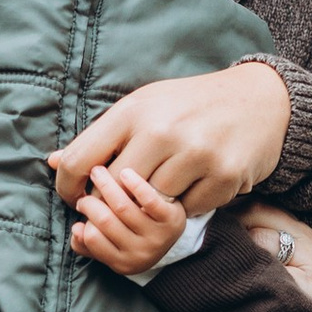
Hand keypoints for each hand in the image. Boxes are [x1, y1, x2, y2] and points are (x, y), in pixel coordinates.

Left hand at [47, 63, 292, 221]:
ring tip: (166, 182)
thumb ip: (101, 137)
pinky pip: (187, 211)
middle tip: (123, 197)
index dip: (68, 188)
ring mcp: (195, 154)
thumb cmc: (189, 106)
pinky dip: (187, 204)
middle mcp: (163, 130)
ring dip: (153, 203)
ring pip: (151, 204)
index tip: (75, 197)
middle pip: (114, 190)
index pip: (78, 160)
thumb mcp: (143, 108)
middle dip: (112, 201)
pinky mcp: (223, 177)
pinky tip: (196, 182)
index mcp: (134, 111)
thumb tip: (52, 162)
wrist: (259, 100)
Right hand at [68, 158, 189, 276]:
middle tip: (86, 187)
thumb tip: (76, 229)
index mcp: (122, 263)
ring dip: (106, 185)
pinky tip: (125, 172)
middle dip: (91, 200)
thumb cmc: (133, 236)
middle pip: (105, 221)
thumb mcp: (111, 246)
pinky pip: (148, 200)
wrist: (172, 233)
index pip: (92, 238)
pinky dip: (134, 184)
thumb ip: (87, 243)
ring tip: (97, 172)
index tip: (81, 201)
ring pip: (123, 207)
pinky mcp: (171, 220)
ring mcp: (157, 237)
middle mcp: (140, 254)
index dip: (84, 217)